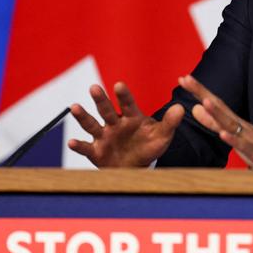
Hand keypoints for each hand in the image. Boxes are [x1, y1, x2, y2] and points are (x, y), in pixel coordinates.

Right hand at [67, 82, 183, 166]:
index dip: (123, 95)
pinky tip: (71, 142)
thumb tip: (181, 108)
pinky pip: (86, 147)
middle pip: (106, 110)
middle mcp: (115, 123)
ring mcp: (104, 136)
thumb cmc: (149, 147)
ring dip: (83, 116)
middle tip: (94, 87)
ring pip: (92, 124)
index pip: (127, 104)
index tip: (119, 85)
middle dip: (100, 99)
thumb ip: (170, 123)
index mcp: (131, 117)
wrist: (137, 167)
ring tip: (75, 107)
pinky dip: (78, 145)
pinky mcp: (96, 151)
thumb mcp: (162, 136)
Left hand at [180, 75, 252, 169]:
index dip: (198, 91)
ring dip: (218, 112)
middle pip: (219, 107)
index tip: (182, 78)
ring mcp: (251, 138)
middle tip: (186, 78)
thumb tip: (195, 108)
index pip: (213, 103)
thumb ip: (213, 123)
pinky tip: (223, 134)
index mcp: (233, 122)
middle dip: (202, 92)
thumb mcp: (232, 134)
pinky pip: (245, 146)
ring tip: (204, 101)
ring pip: (232, 124)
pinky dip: (234, 140)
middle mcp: (241, 126)